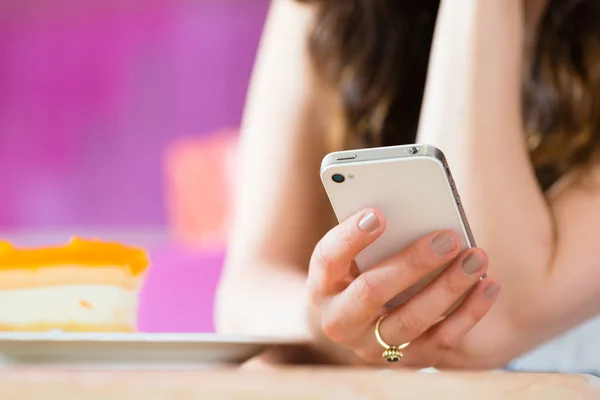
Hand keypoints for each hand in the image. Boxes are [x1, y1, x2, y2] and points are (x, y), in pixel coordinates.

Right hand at [306, 208, 500, 367]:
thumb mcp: (352, 257)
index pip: (327, 258)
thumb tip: (414, 207)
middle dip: (411, 263)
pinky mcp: (405, 361)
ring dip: (448, 288)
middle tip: (447, 237)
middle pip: (372, 292)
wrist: (355, 324)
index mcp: (322, 285)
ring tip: (476, 257)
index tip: (378, 213)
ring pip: (411, 320)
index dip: (351, 236)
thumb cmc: (357, 274)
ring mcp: (371, 346)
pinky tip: (488, 285)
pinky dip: (468, 313)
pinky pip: (441, 340)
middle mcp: (339, 321)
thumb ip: (370, 237)